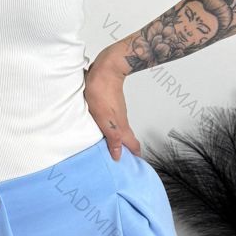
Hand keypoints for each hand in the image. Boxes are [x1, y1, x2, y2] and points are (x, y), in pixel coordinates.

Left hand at [83, 46, 141, 160]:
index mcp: (120, 127)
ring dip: (117, 141)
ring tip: (110, 150)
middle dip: (125, 151)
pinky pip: (113, 122)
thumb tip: (118, 155)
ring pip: (119, 130)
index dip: (134, 156)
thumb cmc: (101, 91)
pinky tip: (103, 131)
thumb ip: (112, 137)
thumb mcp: (104, 119)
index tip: (134, 167)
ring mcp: (117, 112)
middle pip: (127, 139)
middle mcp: (121, 121)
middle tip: (120, 161)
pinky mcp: (112, 105)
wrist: (106, 69)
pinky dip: (111, 130)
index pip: (133, 145)